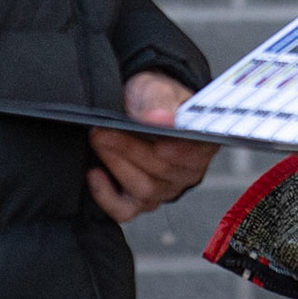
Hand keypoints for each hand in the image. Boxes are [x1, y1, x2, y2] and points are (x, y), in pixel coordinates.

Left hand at [85, 70, 217, 222]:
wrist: (138, 106)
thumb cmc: (153, 99)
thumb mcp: (158, 88)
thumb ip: (160, 102)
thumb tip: (160, 119)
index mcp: (202, 143)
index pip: (195, 154)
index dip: (177, 151)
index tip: (155, 139)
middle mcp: (188, 171)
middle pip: (163, 171)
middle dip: (130, 149)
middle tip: (105, 131)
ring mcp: (165, 189)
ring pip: (144, 191)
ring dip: (117, 165)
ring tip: (99, 141)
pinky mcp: (141, 202)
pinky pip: (125, 210)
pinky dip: (107, 195)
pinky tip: (95, 173)